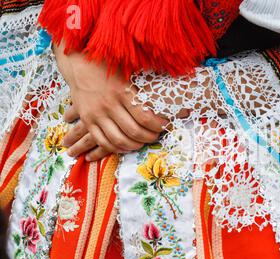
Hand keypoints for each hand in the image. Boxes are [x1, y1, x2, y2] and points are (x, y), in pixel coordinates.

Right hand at [54, 43, 168, 159]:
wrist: (79, 62)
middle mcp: (109, 104)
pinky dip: (115, 148)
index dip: (157, 125)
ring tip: (142, 142)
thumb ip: (148, 83)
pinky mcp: (87, 120)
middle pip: (133, 131)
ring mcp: (96, 114)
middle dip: (148, 137)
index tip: (165, 125)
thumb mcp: (130, 70)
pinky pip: (102, 140)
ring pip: (118, 140)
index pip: (144, 117)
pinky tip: (125, 146)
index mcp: (122, 91)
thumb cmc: (111, 66)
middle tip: (155, 136)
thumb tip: (172, 91)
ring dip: (133, 145)